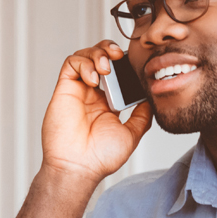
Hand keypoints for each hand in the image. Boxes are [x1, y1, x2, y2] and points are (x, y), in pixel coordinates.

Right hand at [40, 41, 151, 184]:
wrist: (79, 167)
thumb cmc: (101, 157)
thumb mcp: (131, 134)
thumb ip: (142, 115)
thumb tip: (152, 98)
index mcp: (107, 103)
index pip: (116, 72)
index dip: (124, 63)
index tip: (134, 64)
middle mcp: (92, 95)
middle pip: (100, 58)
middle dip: (109, 50)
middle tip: (119, 56)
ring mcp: (78, 91)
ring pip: (84, 56)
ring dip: (97, 53)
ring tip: (106, 66)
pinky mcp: (64, 90)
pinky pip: (71, 64)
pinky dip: (83, 63)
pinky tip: (93, 78)